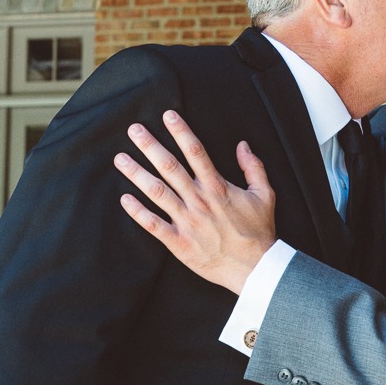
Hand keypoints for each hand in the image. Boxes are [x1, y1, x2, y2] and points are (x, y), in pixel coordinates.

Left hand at [115, 110, 276, 293]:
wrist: (256, 269)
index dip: (181, 132)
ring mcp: (187, 222)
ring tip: (120, 159)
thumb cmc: (259, 232)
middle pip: (170, 167)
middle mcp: (199, 201)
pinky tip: (124, 199)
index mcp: (218, 187)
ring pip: (157, 192)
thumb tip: (243, 145)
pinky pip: (154, 225)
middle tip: (134, 130)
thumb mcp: (265, 195)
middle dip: (150, 146)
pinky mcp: (179, 242)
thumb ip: (254, 167)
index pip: (196, 152)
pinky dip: (138, 213)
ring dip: (137, 174)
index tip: (167, 115)